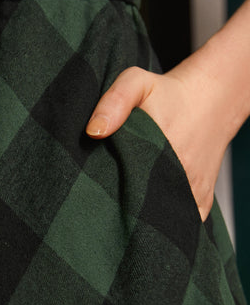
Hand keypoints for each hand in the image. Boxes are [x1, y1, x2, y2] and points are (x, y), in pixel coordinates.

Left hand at [85, 63, 229, 220]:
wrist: (212, 99)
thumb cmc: (168, 92)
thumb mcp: (136, 82)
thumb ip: (113, 101)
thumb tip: (94, 132)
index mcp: (158, 147)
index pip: (122, 184)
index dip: (105, 188)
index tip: (93, 187)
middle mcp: (178, 174)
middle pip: (139, 205)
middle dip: (120, 205)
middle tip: (106, 195)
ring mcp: (192, 192)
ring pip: (159, 218)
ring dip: (142, 215)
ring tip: (126, 200)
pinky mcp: (202, 203)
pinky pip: (179, 223)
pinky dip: (163, 221)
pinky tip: (148, 206)